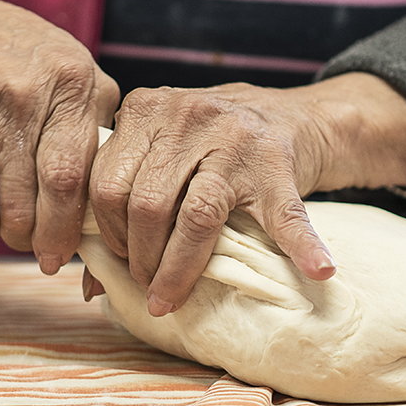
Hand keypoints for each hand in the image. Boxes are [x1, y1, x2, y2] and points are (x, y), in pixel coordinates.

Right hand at [0, 0, 119, 272]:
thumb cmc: (22, 55)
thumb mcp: (76, 67)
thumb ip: (105, 119)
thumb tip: (124, 194)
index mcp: (68, 83)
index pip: (71, 176)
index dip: (68, 228)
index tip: (66, 253)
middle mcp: (20, 95)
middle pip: (27, 202)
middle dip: (31, 240)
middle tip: (34, 247)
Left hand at [88, 73, 405, 314]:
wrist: (292, 117)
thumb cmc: (210, 147)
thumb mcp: (162, 150)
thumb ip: (122, 194)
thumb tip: (87, 283)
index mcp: (148, 109)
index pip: (107, 181)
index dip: (105, 232)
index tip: (117, 261)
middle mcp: (190, 117)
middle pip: (147, 202)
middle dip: (140, 256)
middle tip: (145, 285)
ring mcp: (238, 142)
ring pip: (197, 216)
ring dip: (180, 268)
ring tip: (171, 296)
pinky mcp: (279, 169)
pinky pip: (285, 216)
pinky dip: (303, 247)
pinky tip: (318, 271)